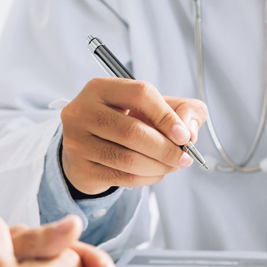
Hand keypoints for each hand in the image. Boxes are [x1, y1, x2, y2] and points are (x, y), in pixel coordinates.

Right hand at [61, 77, 207, 194]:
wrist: (86, 146)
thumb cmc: (125, 121)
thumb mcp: (153, 107)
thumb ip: (183, 110)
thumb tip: (189, 131)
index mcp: (100, 88)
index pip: (140, 94)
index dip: (167, 115)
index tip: (183, 135)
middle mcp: (83, 112)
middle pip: (133, 132)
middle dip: (166, 148)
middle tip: (183, 157)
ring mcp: (78, 142)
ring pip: (128, 159)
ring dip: (159, 166)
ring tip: (172, 165)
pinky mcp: (81, 168)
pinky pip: (123, 178)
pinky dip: (147, 178)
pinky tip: (156, 172)